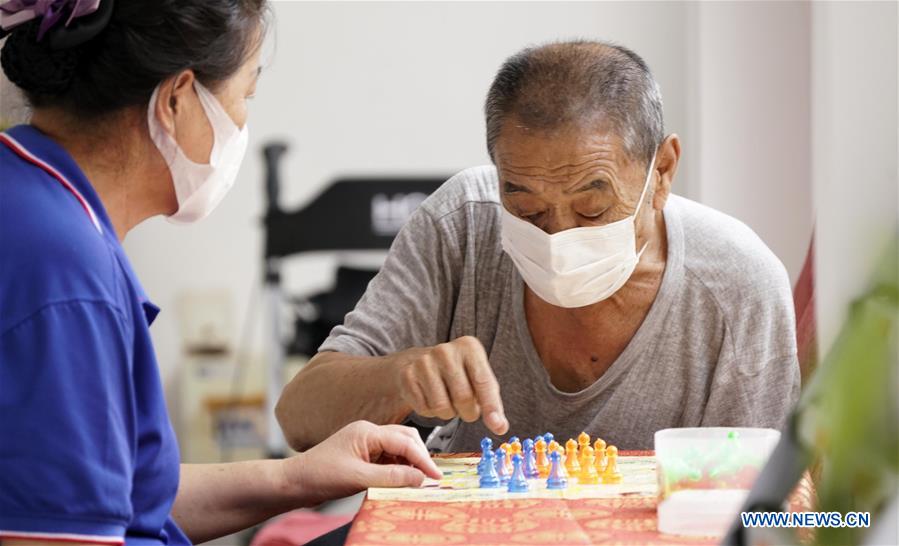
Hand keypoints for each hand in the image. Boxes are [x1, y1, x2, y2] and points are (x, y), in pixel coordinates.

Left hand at [283, 421, 441, 505]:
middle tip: (433, 478)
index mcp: (367, 431)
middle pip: (406, 440)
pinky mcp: (363, 456)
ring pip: (399, 450)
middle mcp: (369, 433)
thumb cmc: (318, 475)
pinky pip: (389, 460)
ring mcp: (366, 444)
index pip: (405, 441)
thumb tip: (419, 478)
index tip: (436, 476)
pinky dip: (399, 470)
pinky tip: (403, 482)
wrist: (294, 483)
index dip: (424, 459)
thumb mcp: (358, 479)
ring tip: (420, 482)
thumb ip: (391, 477)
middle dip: (420, 458)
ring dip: (410, 465)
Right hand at [394, 336, 508, 434]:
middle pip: (463, 398)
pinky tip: (431, 398)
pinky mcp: (407, 376)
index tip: (498, 427)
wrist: (421, 363)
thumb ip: (492, 402)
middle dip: (468, 412)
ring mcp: (423, 362)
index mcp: (469, 347)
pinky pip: (424, 409)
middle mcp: (445, 351)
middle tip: (466, 408)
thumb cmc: (459, 374)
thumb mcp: (478, 379)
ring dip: (448, 413)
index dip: (492, 407)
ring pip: (442, 407)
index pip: (484, 382)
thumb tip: (500, 427)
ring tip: (447, 400)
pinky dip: (430, 411)